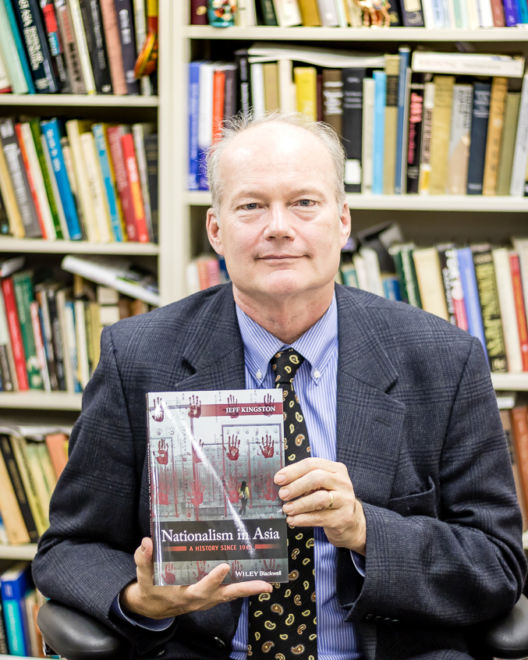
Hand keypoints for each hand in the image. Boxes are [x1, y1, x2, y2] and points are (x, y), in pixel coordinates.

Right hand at [121, 537, 272, 619]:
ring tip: (268, 583)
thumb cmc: (150, 589)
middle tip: (265, 585)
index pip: (202, 587)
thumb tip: (147, 541)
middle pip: (227, 595)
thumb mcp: (144, 576)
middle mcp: (201, 598)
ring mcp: (208, 599)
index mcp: (186, 594)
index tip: (224, 566)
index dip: (213, 578)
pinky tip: (255, 579)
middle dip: (246, 589)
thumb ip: (144, 559)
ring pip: (232, 595)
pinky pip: (229, 593)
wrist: (152, 607)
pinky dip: (241, 588)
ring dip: (249, 589)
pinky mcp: (211, 597)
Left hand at [275, 457, 365, 554]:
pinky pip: (320, 517)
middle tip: (282, 494)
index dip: (293, 470)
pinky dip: (303, 519)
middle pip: (317, 478)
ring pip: (320, 498)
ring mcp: (345, 500)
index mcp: (336, 469)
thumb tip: (280, 482)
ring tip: (287, 509)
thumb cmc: (330, 499)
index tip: (278, 479)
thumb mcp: (322, 485)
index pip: (312, 464)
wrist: (350, 521)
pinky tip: (293, 520)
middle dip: (296, 486)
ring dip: (299, 504)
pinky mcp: (343, 517)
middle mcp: (343, 482)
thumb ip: (305, 480)